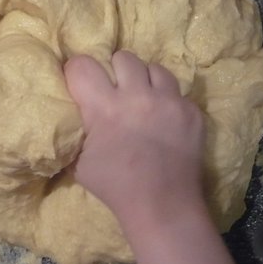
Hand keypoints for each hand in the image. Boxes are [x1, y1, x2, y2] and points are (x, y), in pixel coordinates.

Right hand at [64, 50, 204, 224]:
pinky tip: (163, 118)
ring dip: (144, 80)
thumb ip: (74, 130)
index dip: (77, 72)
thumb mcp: (78, 162)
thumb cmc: (115, 186)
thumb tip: (70, 112)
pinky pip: (177, 91)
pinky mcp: (192, 111)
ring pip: (153, 67)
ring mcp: (169, 102)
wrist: (162, 205)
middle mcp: (138, 97)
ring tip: (142, 99)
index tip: (81, 84)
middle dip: (115, 71)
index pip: (82, 65)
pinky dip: (167, 100)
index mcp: (105, 108)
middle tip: (115, 91)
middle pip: (122, 57)